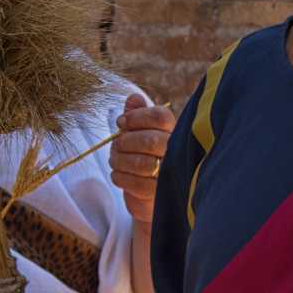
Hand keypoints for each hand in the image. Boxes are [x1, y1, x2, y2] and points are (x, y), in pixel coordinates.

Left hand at [110, 94, 175, 224]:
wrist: (152, 195)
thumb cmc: (147, 157)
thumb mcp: (141, 132)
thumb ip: (137, 114)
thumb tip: (134, 98)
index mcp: (174, 131)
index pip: (160, 117)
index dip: (136, 117)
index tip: (121, 122)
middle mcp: (178, 151)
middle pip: (150, 140)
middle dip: (125, 142)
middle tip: (116, 145)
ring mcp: (171, 174)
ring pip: (142, 163)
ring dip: (120, 160)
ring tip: (115, 160)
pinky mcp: (160, 194)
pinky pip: (136, 184)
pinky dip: (120, 177)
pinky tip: (117, 174)